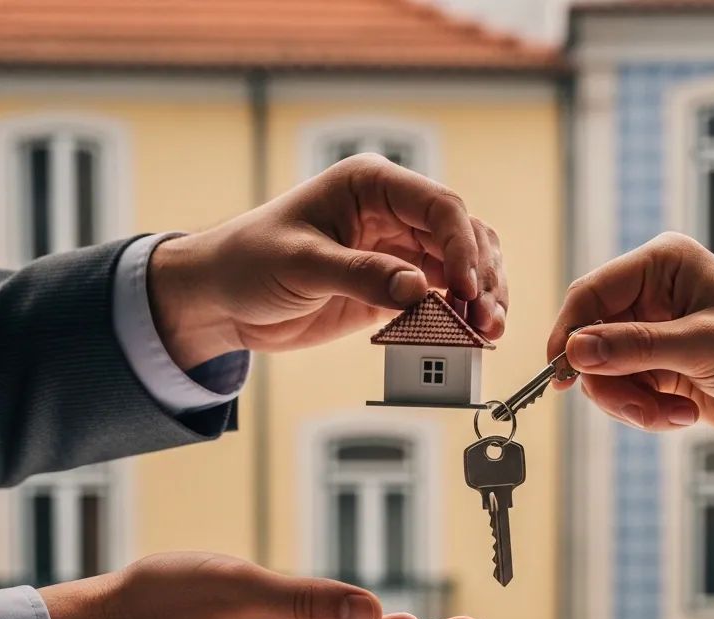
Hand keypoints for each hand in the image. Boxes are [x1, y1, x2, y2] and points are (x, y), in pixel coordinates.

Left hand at [149, 154, 507, 368]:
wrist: (225, 300)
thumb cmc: (250, 261)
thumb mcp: (300, 265)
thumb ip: (360, 274)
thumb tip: (417, 289)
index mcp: (371, 186)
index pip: (439, 207)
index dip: (462, 247)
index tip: (468, 289)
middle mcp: (393, 213)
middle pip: (463, 236)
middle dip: (483, 276)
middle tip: (486, 317)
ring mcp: (398, 251)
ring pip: (463, 267)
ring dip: (482, 297)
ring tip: (488, 330)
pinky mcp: (396, 288)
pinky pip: (442, 298)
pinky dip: (460, 316)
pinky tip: (469, 336)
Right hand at [547, 232, 713, 478]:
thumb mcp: (704, 346)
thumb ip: (636, 348)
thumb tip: (575, 351)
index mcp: (662, 266)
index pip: (591, 293)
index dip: (570, 332)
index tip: (561, 373)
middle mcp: (652, 297)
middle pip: (590, 341)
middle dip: (610, 382)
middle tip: (639, 408)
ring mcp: (653, 336)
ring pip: (604, 376)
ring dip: (631, 404)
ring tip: (672, 415)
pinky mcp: (659, 371)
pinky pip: (625, 397)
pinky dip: (646, 414)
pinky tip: (683, 415)